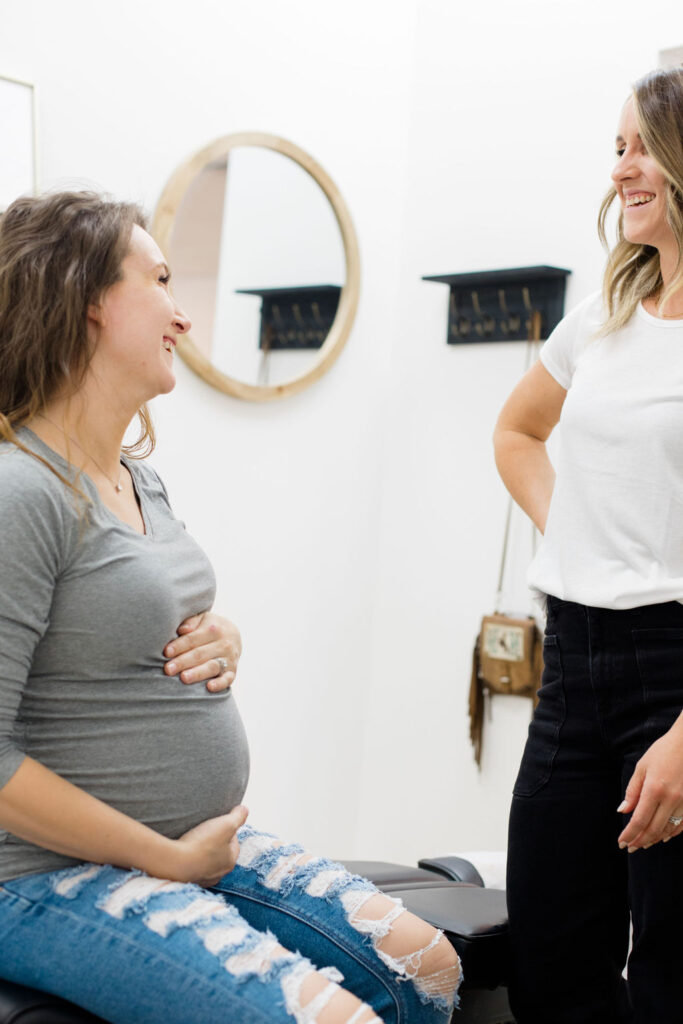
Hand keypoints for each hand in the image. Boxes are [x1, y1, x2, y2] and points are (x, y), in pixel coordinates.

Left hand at [164, 612, 241, 691]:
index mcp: (213, 629)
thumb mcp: (201, 619)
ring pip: (212, 666)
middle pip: (200, 654)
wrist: (233, 634)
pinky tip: (209, 687)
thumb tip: (182, 630)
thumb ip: (191, 622)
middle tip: (168, 669)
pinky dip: (220, 684)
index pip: (193, 639)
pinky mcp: (232, 671)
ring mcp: (229, 658)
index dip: (179, 646)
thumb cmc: (209, 627)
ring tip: (184, 678)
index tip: (166, 652)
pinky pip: (227, 679)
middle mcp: (223, 643)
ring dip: (197, 673)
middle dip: (183, 662)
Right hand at [173, 805, 248, 885]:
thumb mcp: (226, 824)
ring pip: (205, 860)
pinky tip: (184, 850)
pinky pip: (192, 866)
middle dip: (214, 841)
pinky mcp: (187, 879)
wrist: (176, 863)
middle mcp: (218, 874)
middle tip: (205, 829)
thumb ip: (238, 816)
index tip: (218, 822)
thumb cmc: (203, 843)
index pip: (233, 842)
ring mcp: (202, 878)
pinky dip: (190, 858)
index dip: (227, 829)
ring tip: (193, 838)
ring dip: (201, 850)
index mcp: (230, 861)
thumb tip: (245, 810)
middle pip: (220, 852)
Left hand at [618, 718, 682, 851]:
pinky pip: (682, 825)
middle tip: (630, 847)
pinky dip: (672, 834)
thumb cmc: (663, 751)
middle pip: (653, 829)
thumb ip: (633, 790)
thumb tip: (623, 810)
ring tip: (643, 844)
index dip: (629, 834)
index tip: (621, 842)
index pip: (639, 820)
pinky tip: (664, 837)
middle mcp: (671, 799)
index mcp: (654, 789)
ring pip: (668, 830)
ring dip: (654, 839)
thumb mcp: (642, 766)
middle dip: (639, 841)